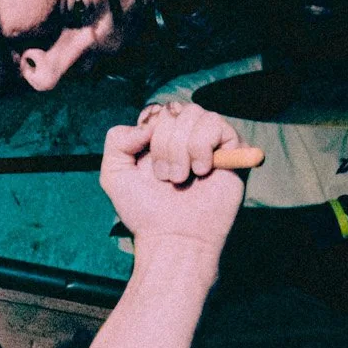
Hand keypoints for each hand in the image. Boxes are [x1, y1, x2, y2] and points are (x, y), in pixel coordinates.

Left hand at [100, 102, 246, 259]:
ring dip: (182, 148)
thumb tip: (147, 125)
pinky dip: (203, 147)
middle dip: (164, 145)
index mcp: (160, 139)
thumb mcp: (114, 175)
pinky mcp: (233, 151)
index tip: (147, 162)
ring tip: (182, 178)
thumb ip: (117, 140)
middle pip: (174, 110)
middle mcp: (186, 137)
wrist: (175, 238)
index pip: (156, 111)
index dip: (150, 130)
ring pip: (195, 114)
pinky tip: (201, 171)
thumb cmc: (146, 212)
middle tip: (166, 178)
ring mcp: (210, 143)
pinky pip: (218, 125)